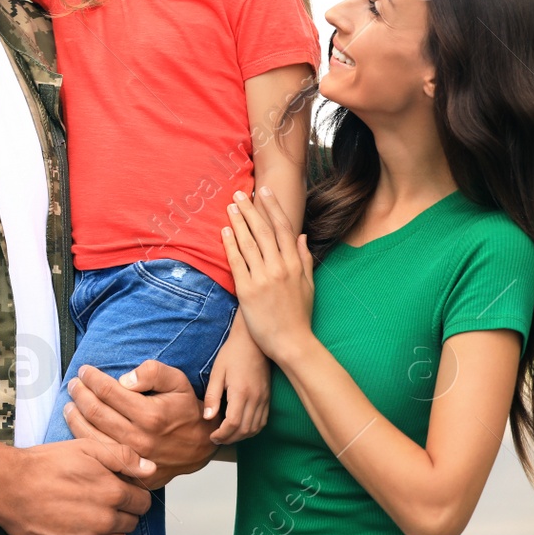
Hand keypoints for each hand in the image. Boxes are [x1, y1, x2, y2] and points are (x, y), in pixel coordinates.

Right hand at [0, 436, 153, 534]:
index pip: (142, 500)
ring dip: (116, 533)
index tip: (121, 491)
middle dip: (124, 512)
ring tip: (98, 521)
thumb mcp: (85, 447)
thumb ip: (122, 456)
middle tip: (105, 503)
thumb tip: (151, 469)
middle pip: (132, 521)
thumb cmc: (45, 464)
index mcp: (112, 491)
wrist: (9, 486)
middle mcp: (106, 518)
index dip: (133, 494)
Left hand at [68, 360, 215, 485]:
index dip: (91, 378)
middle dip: (80, 394)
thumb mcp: (178, 381)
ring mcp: (133, 459)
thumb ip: (152, 373)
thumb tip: (124, 379)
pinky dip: (83, 439)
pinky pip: (100, 456)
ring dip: (75, 417)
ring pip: (91, 436)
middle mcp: (139, 438)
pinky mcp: (132, 473)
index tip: (84, 370)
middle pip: (95, 412)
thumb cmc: (185, 410)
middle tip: (73, 384)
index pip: (108, 391)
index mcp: (150, 415)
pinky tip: (77, 427)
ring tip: (70, 403)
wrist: (201, 445)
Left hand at [203, 318, 269, 444]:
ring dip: (241, 436)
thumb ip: (213, 396)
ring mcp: (264, 399)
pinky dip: (252, 429)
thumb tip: (208, 418)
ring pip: (255, 428)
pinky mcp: (268, 398)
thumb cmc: (232, 354)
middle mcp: (255, 399)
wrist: (253, 342)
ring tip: (227, 436)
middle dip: (230, 439)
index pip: (232, 424)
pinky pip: (262, 421)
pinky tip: (241, 428)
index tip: (212, 436)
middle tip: (217, 439)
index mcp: (241, 393)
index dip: (222, 434)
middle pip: (244, 430)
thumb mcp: (217, 372)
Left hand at [221, 186, 314, 361]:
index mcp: (294, 263)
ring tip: (230, 206)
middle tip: (239, 193)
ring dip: (238, 222)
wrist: (292, 343)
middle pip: (263, 230)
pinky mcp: (247, 290)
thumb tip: (302, 236)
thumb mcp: (308, 285)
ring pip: (248, 243)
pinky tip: (225, 231)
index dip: (273, 207)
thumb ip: (304, 259)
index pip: (283, 228)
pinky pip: (236, 262)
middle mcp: (279, 267)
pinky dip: (230, 245)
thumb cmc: (300, 316)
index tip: (264, 191)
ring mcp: (263, 278)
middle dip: (251, 209)